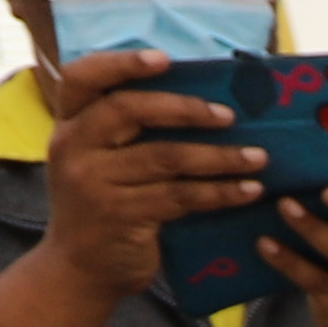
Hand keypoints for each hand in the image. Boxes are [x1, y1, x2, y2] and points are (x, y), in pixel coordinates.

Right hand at [25, 51, 262, 301]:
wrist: (81, 268)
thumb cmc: (104, 205)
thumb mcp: (99, 160)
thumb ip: (126, 132)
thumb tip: (199, 100)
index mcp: (68, 124)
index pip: (82, 77)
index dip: (121, 63)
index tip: (164, 58)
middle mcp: (74, 146)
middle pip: (128, 110)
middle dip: (184, 108)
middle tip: (229, 115)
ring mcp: (94, 182)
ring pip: (164, 157)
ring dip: (218, 156)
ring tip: (259, 157)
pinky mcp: (121, 215)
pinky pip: (180, 197)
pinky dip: (220, 192)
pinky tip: (249, 190)